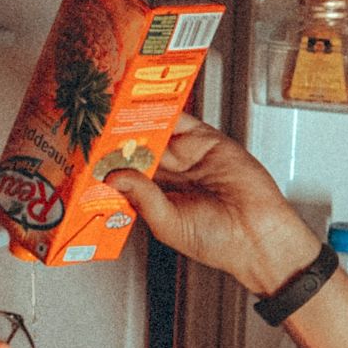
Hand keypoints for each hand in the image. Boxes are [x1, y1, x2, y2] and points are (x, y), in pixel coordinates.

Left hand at [104, 114, 320, 295]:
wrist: (258, 235)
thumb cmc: (218, 242)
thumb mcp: (168, 224)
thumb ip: (142, 198)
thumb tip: (115, 178)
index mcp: (158, 200)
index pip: (127, 175)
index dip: (109, 165)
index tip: (89, 156)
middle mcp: (172, 176)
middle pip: (139, 150)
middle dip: (119, 140)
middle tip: (96, 127)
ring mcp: (189, 157)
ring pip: (158, 132)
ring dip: (139, 122)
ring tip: (116, 112)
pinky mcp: (208, 142)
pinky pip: (184, 121)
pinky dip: (167, 110)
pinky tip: (149, 106)